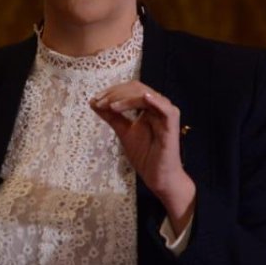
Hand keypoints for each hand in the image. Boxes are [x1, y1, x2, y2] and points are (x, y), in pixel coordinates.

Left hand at [90, 82, 194, 220]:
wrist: (158, 176)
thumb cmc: (145, 155)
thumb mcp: (123, 132)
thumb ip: (111, 117)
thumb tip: (93, 102)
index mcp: (148, 106)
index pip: (130, 89)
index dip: (112, 91)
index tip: (95, 100)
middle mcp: (158, 106)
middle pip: (136, 88)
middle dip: (115, 93)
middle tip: (100, 102)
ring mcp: (166, 114)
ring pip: (146, 95)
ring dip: (126, 98)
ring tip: (110, 106)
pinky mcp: (172, 124)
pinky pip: (165, 108)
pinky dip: (154, 101)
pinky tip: (144, 98)